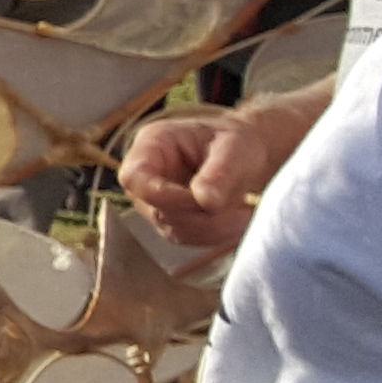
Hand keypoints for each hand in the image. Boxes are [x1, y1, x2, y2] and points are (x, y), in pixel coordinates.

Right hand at [118, 89, 321, 254]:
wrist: (246, 156)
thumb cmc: (236, 143)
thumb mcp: (235, 148)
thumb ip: (220, 173)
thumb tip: (205, 201)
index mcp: (152, 145)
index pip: (135, 178)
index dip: (163, 195)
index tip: (204, 202)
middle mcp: (146, 177)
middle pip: (158, 210)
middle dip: (203, 216)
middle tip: (244, 210)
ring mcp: (155, 203)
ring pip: (174, 230)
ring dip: (214, 229)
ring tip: (246, 212)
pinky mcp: (171, 223)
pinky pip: (188, 239)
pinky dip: (216, 236)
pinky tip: (238, 220)